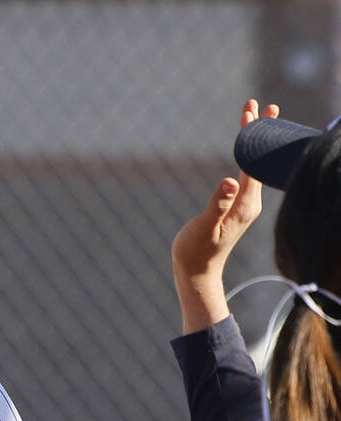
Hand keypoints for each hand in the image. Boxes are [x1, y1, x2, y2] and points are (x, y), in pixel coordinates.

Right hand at [171, 99, 277, 332]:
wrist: (197, 273)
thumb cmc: (197, 251)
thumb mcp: (205, 227)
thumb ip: (217, 204)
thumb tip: (230, 181)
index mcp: (245, 204)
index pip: (253, 162)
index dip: (254, 136)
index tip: (254, 113)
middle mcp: (250, 202)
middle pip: (258, 160)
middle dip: (259, 133)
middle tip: (263, 105)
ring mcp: (245, 205)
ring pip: (253, 166)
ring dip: (254, 143)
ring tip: (255, 120)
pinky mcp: (237, 208)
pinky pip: (247, 175)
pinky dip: (247, 157)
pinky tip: (246, 150)